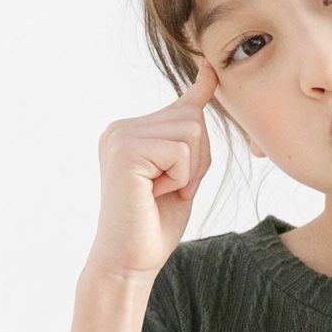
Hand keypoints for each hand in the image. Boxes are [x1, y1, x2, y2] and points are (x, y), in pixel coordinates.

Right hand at [86, 59, 220, 281]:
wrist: (129, 263)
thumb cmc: (155, 225)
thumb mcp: (182, 174)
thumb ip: (190, 137)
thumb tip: (207, 82)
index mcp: (131, 132)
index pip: (181, 107)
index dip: (201, 92)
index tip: (210, 68)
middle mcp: (121, 128)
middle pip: (193, 118)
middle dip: (199, 160)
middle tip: (174, 191)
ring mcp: (120, 136)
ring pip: (191, 131)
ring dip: (190, 171)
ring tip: (164, 193)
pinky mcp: (126, 151)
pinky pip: (180, 151)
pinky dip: (181, 178)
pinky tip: (155, 195)